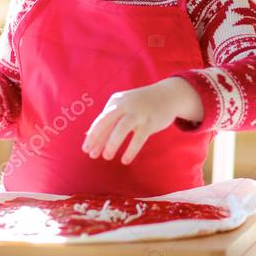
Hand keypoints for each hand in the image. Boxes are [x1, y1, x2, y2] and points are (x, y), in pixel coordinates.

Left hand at [81, 77, 202, 164]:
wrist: (168, 94)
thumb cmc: (142, 105)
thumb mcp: (125, 107)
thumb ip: (110, 121)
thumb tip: (90, 137)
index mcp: (116, 101)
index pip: (101, 120)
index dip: (92, 136)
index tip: (86, 150)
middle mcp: (125, 105)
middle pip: (106, 121)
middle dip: (96, 138)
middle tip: (91, 155)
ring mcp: (138, 112)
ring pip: (121, 129)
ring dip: (112, 143)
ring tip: (107, 157)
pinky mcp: (150, 121)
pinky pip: (138, 138)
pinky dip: (131, 150)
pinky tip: (125, 160)